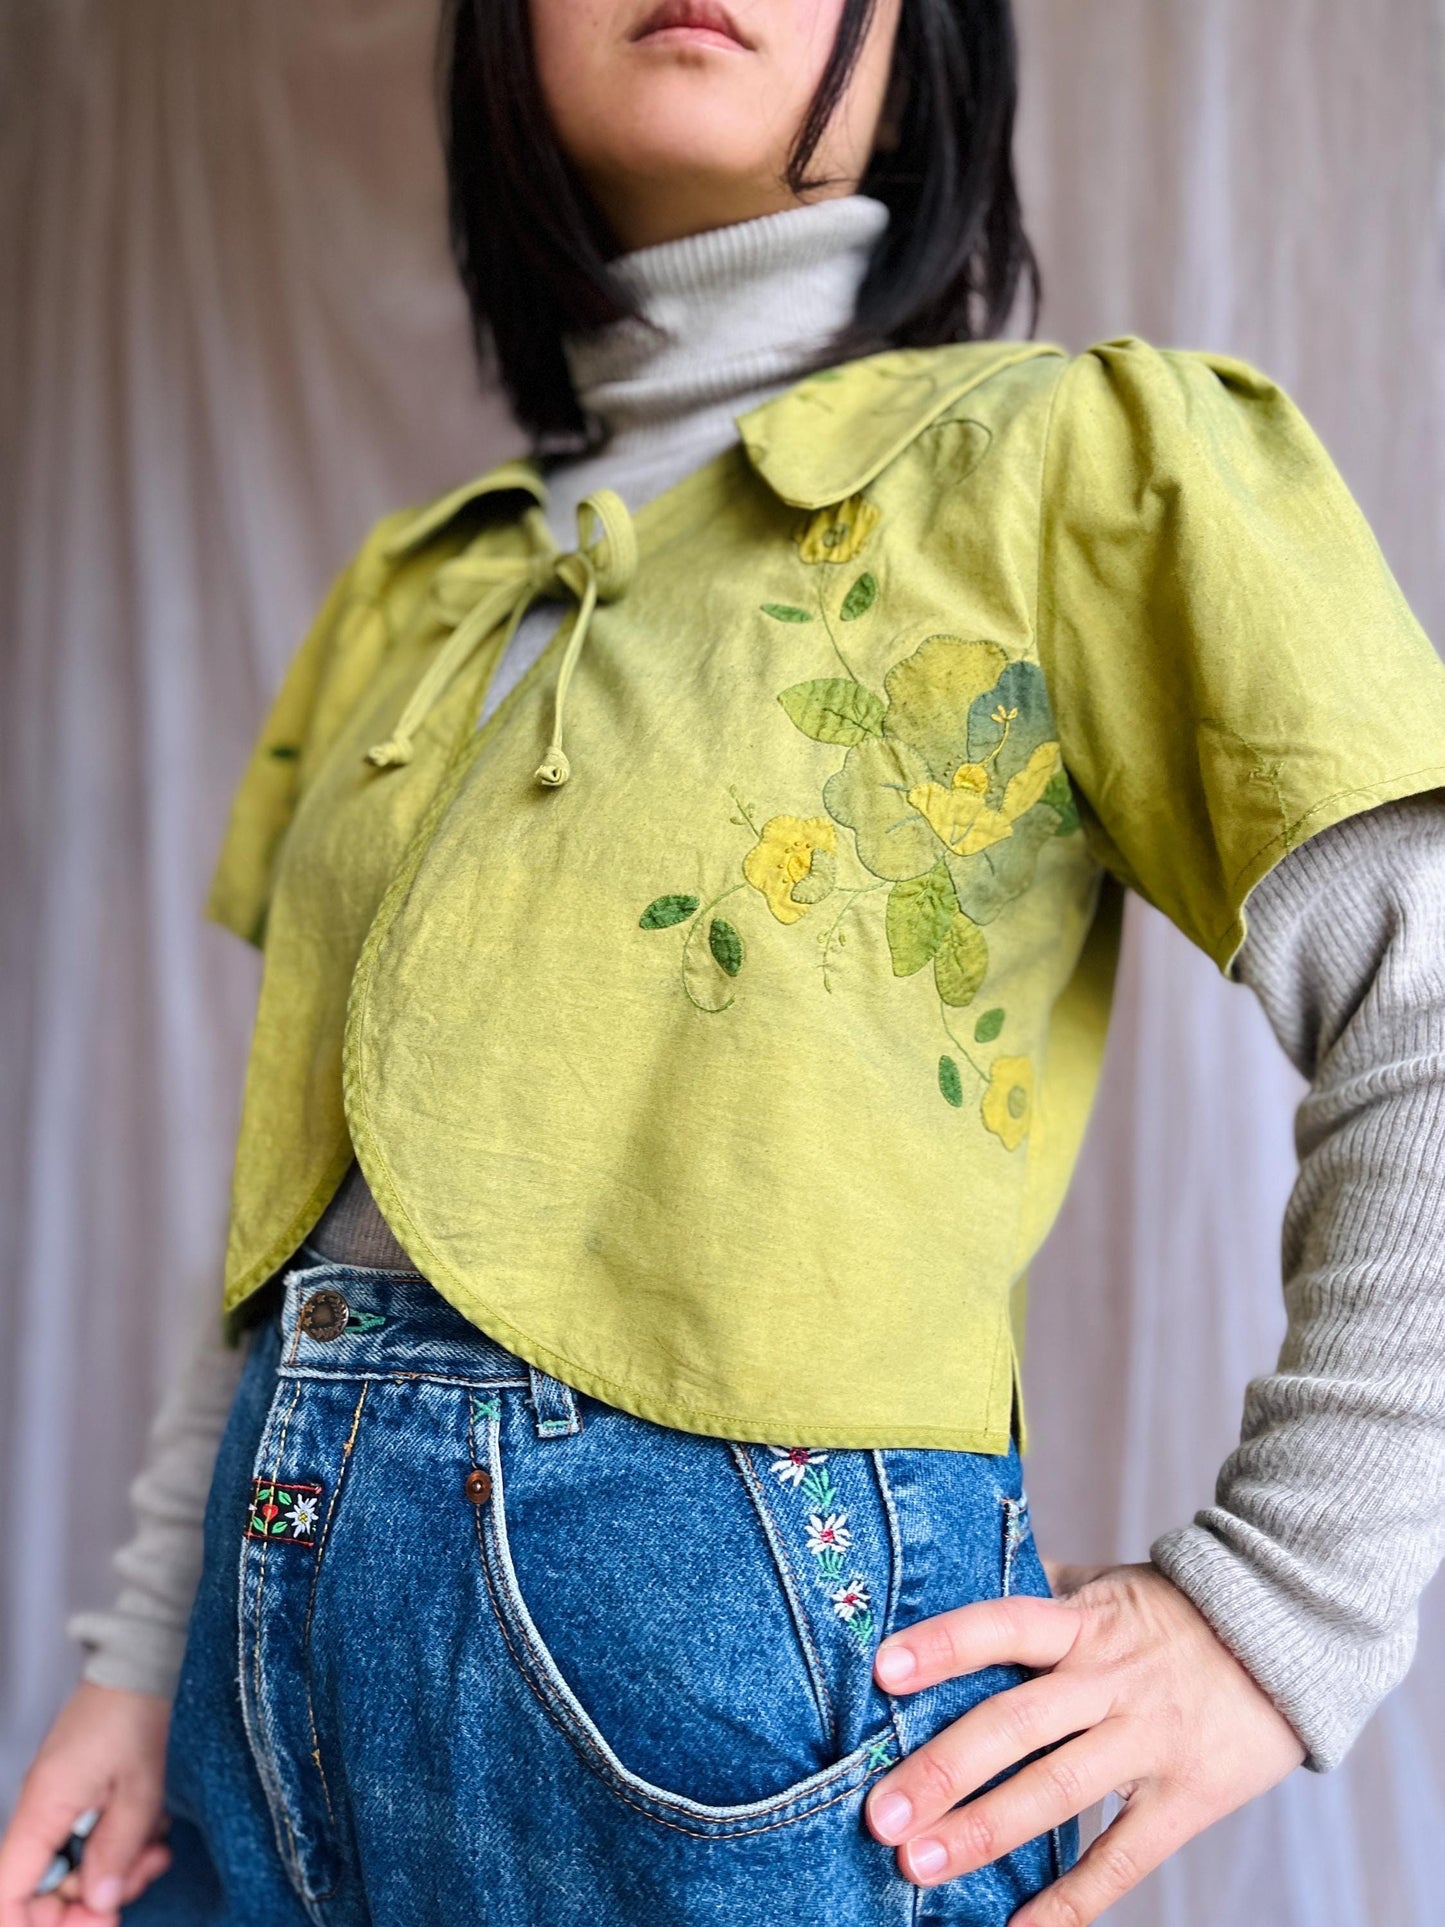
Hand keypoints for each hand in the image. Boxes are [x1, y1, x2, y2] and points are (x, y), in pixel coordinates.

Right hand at [0, 1683, 171, 1925]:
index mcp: (41, 1811)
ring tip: (158, 1845)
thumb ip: (117, 1850)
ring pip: (76, 1865)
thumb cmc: (137, 1712)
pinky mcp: (80, 1794)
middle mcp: (40, 1812)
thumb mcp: (140, 1789)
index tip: (95, 1919)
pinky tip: (154, 1826)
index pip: (8, 1895)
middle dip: (97, 1895)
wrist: (143, 1660)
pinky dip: (123, 1841)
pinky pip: (92, 1837)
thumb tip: (99, 1902)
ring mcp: (59, 1804)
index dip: (41, 1924)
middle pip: (48, 1889)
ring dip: (120, 1866)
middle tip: (145, 1873)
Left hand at [864, 1561, 1304, 1923]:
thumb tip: (972, 1567)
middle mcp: (1109, 1681)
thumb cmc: (1180, 1611)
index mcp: (1084, 1624)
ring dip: (984, 1832)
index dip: (944, 1645)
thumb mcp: (1109, 1585)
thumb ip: (1044, 1591)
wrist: (1293, 1636)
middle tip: (880, 1813)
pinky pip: (1123, 1858)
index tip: (882, 1672)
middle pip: (1016, 1723)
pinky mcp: (1186, 1798)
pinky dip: (1071, 1901)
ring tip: (918, 1865)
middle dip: (943, 1769)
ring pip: (1056, 1791)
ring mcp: (1148, 1742)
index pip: (1003, 1625)